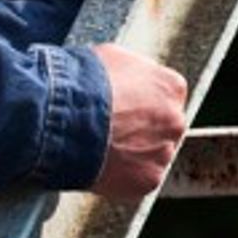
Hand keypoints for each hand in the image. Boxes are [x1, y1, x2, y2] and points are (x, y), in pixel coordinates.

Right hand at [89, 43, 187, 200]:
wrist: (62, 118)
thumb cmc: (82, 85)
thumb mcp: (109, 57)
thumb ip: (129, 70)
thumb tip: (123, 76)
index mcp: (170, 87)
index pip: (164, 95)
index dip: (139, 101)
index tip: (123, 105)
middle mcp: (175, 120)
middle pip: (162, 127)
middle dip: (140, 129)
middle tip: (110, 128)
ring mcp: (163, 152)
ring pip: (151, 155)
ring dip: (131, 153)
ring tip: (100, 147)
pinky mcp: (148, 180)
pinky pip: (137, 179)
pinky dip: (121, 175)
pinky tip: (100, 163)